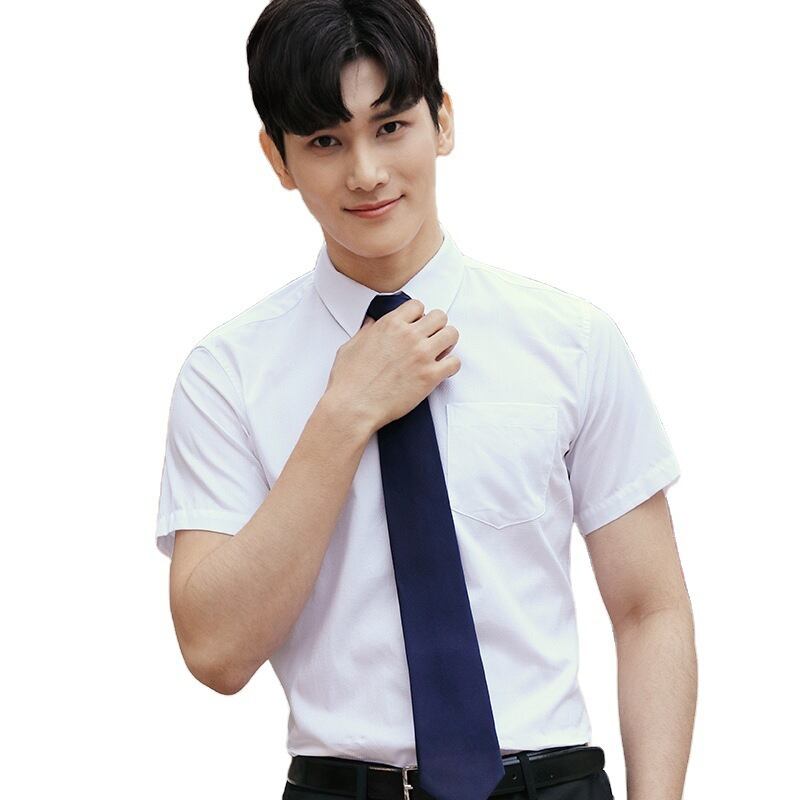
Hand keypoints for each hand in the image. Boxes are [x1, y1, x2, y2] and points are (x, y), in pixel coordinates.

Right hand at [325, 298, 459, 432]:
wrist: (353, 406)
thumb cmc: (349, 381)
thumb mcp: (351, 346)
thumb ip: (366, 332)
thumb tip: (371, 324)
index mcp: (390, 325)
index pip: (417, 306)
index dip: (418, 316)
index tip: (416, 326)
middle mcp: (409, 336)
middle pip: (439, 317)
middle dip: (436, 327)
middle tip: (430, 339)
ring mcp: (422, 355)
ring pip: (452, 334)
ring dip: (447, 343)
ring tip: (438, 353)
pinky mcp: (430, 376)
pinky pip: (455, 362)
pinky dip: (450, 366)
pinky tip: (440, 371)